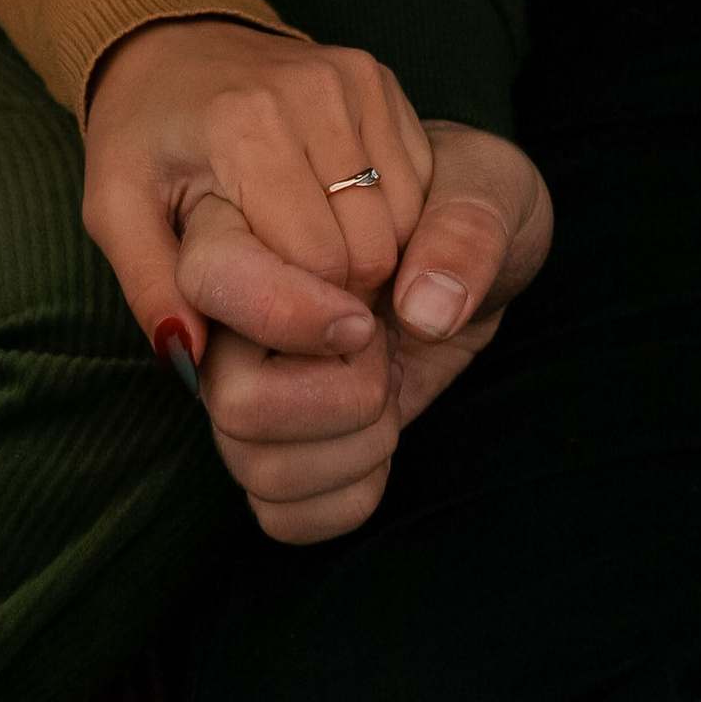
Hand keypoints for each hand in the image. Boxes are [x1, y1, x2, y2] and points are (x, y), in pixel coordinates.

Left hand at [80, 15, 431, 384]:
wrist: (173, 43)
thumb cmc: (143, 135)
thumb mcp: (116, 211)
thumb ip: (149, 287)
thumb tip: (188, 358)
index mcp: (244, 126)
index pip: (314, 262)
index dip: (299, 315)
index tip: (282, 339)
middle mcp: (311, 91)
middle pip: (366, 249)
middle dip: (335, 295)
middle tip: (287, 294)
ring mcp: (353, 78)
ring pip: (399, 223)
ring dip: (364, 261)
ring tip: (306, 256)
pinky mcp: (378, 77)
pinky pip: (414, 183)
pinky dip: (385, 220)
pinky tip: (334, 215)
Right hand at [193, 117, 552, 543]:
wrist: (477, 260)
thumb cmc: (467, 201)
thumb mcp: (490, 188)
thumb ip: (464, 229)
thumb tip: (423, 309)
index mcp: (257, 224)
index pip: (210, 276)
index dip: (284, 312)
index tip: (366, 317)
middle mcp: (234, 312)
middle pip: (228, 395)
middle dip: (335, 394)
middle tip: (382, 349)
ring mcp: (249, 384)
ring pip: (253, 464)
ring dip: (351, 446)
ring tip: (389, 387)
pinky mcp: (278, 447)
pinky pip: (279, 513)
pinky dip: (347, 496)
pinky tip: (382, 444)